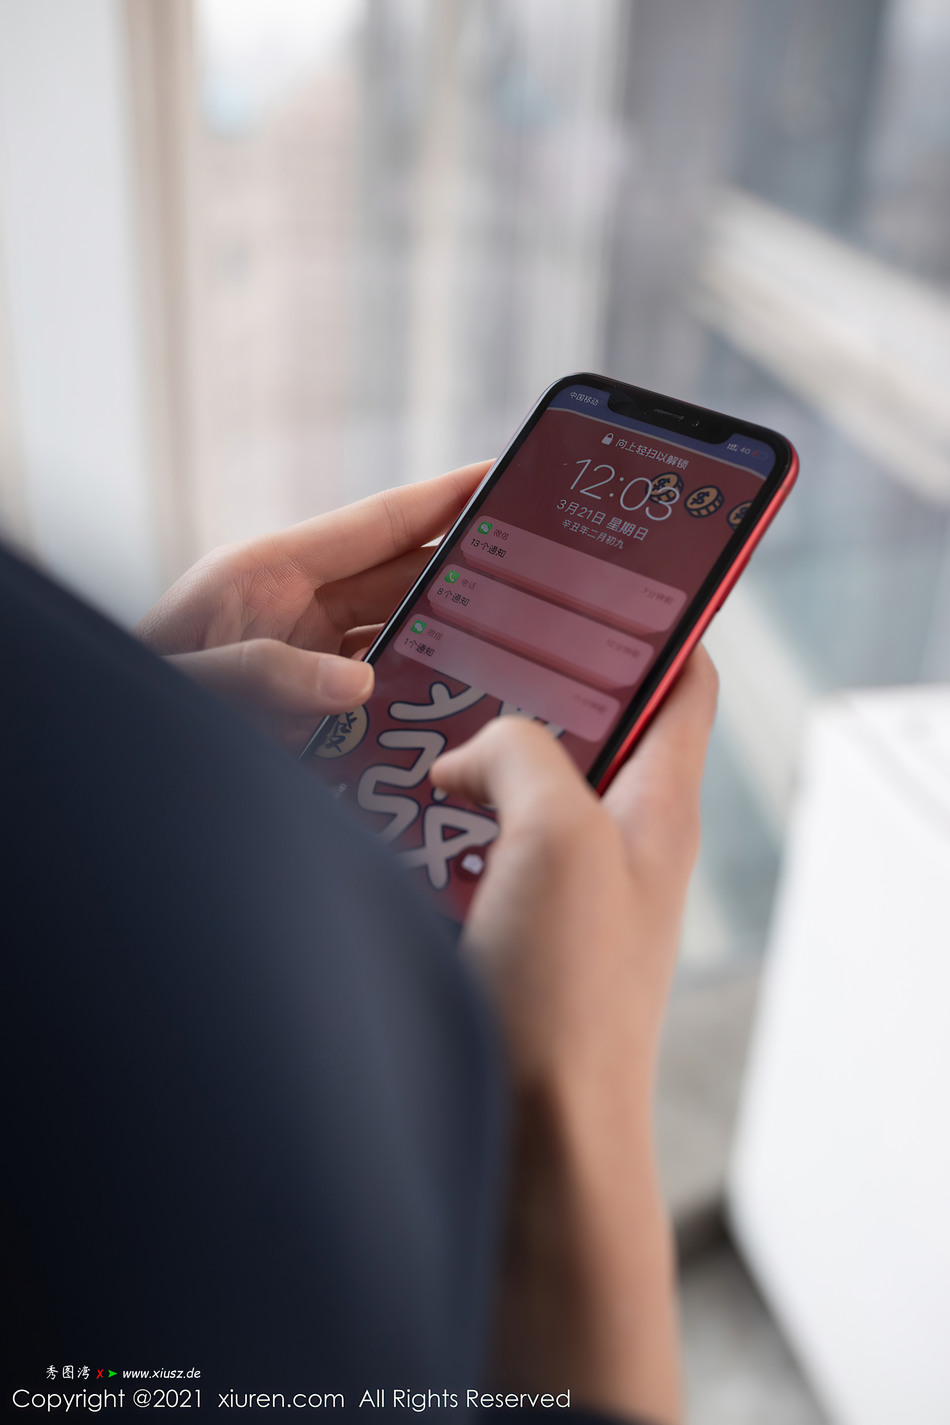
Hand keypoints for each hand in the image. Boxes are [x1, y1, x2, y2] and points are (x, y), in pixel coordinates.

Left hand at [137, 462, 490, 747]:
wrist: (109, 744)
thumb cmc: (135, 687)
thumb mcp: (189, 678)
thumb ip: (262, 676)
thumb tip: (356, 685)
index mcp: (267, 569)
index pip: (374, 522)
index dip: (440, 497)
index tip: (499, 474)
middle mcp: (294, 603)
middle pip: (398, 575)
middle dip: (461, 572)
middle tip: (533, 572)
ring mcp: (303, 650)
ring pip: (394, 632)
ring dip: (443, 639)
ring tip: (510, 645)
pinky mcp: (306, 697)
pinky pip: (374, 686)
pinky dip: (412, 692)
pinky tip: (451, 707)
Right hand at [430, 649, 717, 1423]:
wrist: (534, 1144)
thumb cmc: (568, 998)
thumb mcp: (557, 838)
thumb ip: (519, 755)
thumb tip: (467, 759)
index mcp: (658, 807)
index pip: (684, 683)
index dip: (651, 624)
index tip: (588, 579)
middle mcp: (618, 843)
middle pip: (589, 730)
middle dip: (525, 686)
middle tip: (456, 648)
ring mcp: (564, 891)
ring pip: (519, 791)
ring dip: (466, 762)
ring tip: (402, 729)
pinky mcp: (511, 934)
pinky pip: (475, 855)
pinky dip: (435, 828)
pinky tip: (383, 818)